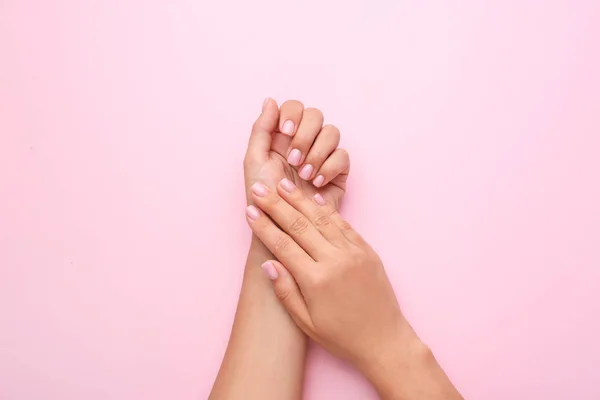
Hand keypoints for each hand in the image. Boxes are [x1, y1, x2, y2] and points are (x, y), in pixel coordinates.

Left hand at [244, 99, 349, 208]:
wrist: (282, 229)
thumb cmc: (263, 199)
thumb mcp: (254, 161)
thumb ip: (261, 129)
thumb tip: (270, 100)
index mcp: (282, 137)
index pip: (294, 107)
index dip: (293, 113)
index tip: (285, 131)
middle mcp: (303, 143)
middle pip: (315, 115)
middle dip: (305, 135)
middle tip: (294, 159)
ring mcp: (322, 156)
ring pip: (332, 132)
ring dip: (317, 153)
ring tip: (305, 176)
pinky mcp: (337, 173)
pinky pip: (343, 156)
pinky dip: (330, 167)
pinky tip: (317, 184)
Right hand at [244, 178, 416, 373]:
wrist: (385, 340)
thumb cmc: (343, 337)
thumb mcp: (306, 322)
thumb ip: (285, 291)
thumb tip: (268, 263)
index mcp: (316, 280)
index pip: (283, 245)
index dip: (263, 226)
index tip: (249, 210)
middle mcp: (335, 261)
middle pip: (299, 225)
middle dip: (276, 204)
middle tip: (259, 188)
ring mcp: (353, 253)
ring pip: (321, 219)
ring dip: (299, 199)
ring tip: (282, 185)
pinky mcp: (366, 251)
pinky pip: (343, 224)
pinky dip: (326, 209)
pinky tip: (313, 196)